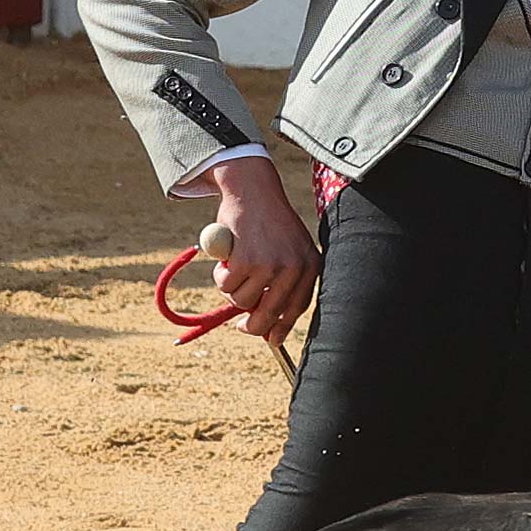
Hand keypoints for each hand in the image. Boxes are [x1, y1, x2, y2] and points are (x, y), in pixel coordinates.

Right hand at [206, 156, 319, 343]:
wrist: (253, 191)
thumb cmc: (268, 223)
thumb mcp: (289, 249)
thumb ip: (284, 281)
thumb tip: (270, 327)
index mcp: (309, 266)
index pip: (298, 308)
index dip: (282, 327)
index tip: (272, 339)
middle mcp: (294, 268)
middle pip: (268, 315)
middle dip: (251, 326)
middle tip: (240, 326)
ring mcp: (271, 265)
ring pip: (242, 301)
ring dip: (231, 290)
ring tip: (235, 267)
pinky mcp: (247, 260)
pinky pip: (226, 285)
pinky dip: (220, 275)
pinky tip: (227, 257)